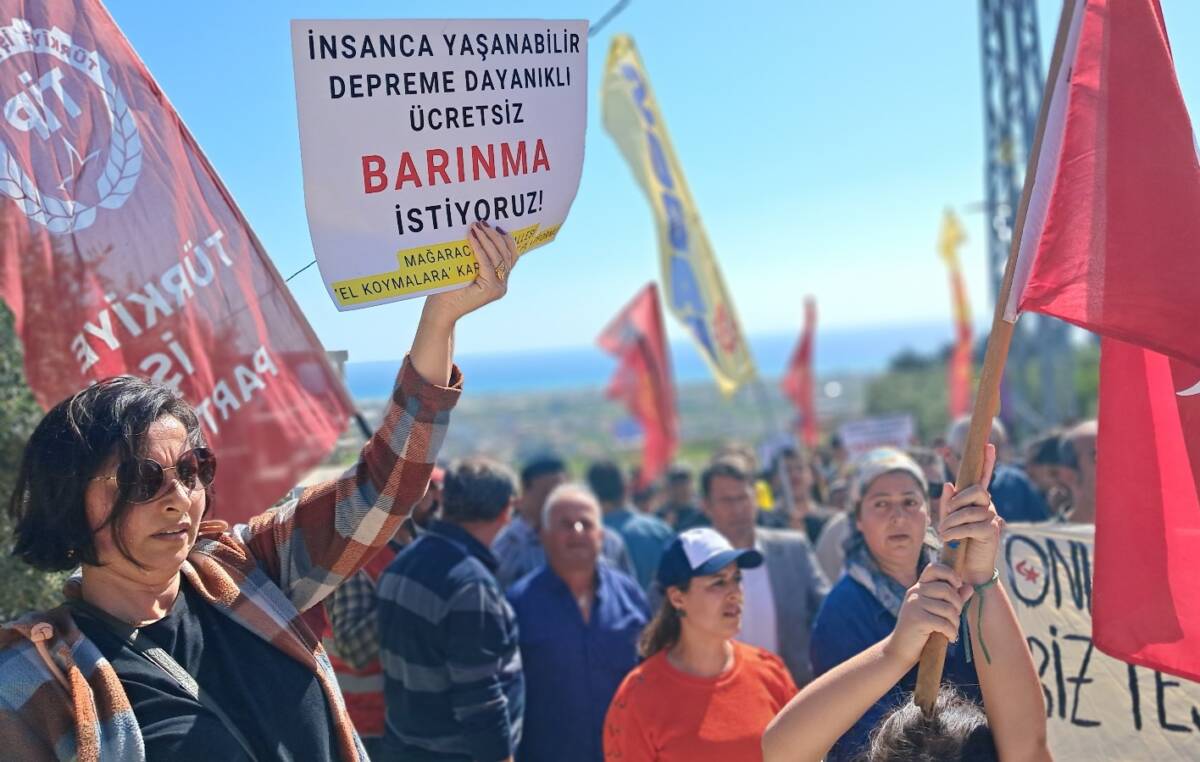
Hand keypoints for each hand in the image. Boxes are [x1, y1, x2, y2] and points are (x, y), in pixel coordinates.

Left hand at [422, 221, 516, 328]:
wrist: (441, 310)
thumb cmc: (449, 288)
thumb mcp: (466, 268)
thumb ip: (476, 257)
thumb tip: (477, 230)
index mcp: (499, 280)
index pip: (510, 256)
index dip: (506, 240)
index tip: (496, 225)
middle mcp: (502, 285)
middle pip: (506, 254)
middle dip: (495, 236)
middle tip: (482, 222)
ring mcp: (498, 288)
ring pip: (499, 257)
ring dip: (488, 239)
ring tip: (476, 226)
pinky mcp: (490, 289)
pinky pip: (487, 264)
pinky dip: (480, 249)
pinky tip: (472, 238)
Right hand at [883, 563, 972, 664]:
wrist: (900, 650)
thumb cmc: (920, 630)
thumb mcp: (936, 612)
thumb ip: (952, 599)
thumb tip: (969, 587)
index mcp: (919, 587)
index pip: (934, 568)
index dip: (950, 573)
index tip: (958, 585)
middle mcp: (915, 592)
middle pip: (946, 589)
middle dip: (957, 605)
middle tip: (955, 618)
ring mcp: (914, 604)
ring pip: (948, 608)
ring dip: (955, 623)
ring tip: (951, 630)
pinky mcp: (916, 619)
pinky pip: (944, 623)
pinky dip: (951, 632)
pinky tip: (950, 638)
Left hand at [938, 443, 1003, 584]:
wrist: (965, 569)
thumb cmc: (956, 543)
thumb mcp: (948, 521)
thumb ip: (948, 504)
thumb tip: (950, 484)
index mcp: (976, 501)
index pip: (983, 478)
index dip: (987, 462)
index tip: (988, 445)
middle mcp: (987, 506)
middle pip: (977, 490)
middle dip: (958, 501)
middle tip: (947, 516)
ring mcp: (992, 518)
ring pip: (971, 510)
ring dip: (952, 521)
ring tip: (944, 533)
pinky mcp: (992, 532)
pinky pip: (973, 525)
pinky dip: (956, 531)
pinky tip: (949, 538)